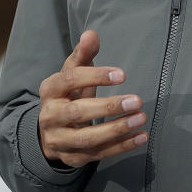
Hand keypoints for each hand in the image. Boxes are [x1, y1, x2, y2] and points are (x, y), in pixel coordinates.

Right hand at [37, 30, 146, 167]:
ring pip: (87, 138)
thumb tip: (91, 34)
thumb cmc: (68, 94)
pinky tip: (141, 136)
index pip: (70, 80)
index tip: (122, 75)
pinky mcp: (72, 157)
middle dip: (108, 107)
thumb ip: (83, 53)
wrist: (50, 131)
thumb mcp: (72, 72)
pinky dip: (121, 147)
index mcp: (50, 89)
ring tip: (140, 118)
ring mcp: (59, 139)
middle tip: (136, 100)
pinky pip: (98, 154)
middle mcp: (50, 116)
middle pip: (77, 112)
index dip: (96, 76)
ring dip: (116, 129)